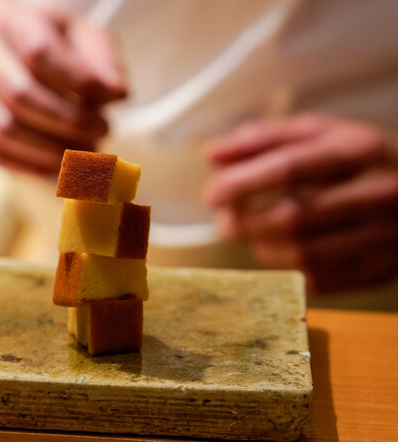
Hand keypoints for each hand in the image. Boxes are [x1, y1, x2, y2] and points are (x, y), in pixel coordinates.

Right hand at [0, 5, 126, 174]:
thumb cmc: (51, 45)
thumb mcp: (83, 36)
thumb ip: (104, 61)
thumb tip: (118, 94)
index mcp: (14, 24)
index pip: (39, 53)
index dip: (79, 82)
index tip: (113, 100)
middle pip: (20, 96)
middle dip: (69, 122)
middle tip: (103, 131)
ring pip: (6, 132)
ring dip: (53, 150)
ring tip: (87, 152)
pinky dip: (36, 167)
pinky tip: (64, 166)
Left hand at [204, 114, 397, 292]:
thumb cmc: (359, 160)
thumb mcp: (320, 134)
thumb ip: (265, 139)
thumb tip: (212, 155)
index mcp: (360, 150)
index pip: (290, 168)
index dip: (243, 183)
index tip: (212, 194)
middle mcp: (378, 193)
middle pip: (294, 217)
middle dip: (246, 222)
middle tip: (225, 220)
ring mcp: (384, 237)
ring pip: (303, 254)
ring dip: (262, 247)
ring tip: (250, 233)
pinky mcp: (379, 271)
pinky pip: (318, 279)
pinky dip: (287, 266)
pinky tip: (280, 249)